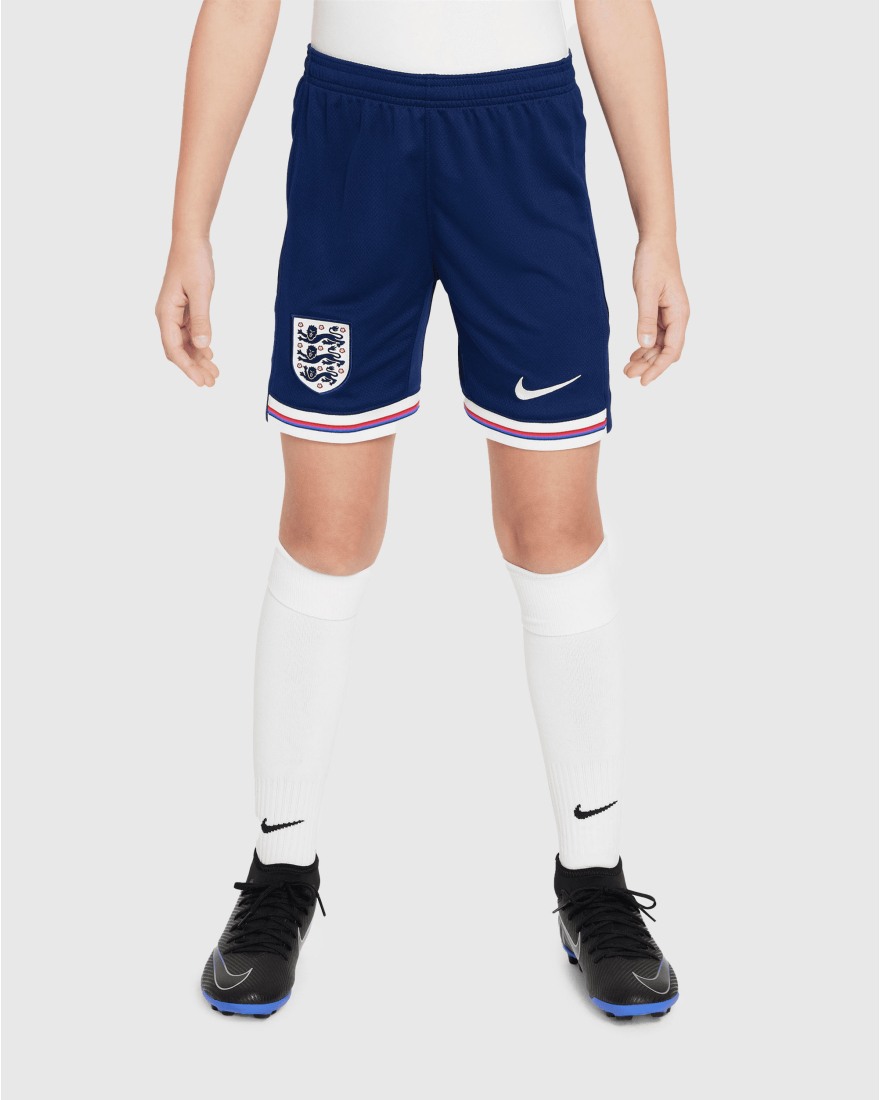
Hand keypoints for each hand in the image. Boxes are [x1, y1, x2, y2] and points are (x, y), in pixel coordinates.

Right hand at [155, 237, 218, 386]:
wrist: (191, 241)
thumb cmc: (193, 262)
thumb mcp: (200, 291)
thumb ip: (201, 318)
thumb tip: (201, 344)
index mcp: (166, 313)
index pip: (173, 348)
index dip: (187, 367)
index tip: (200, 381)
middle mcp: (167, 316)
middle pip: (177, 350)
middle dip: (193, 367)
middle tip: (211, 382)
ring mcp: (175, 313)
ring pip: (184, 343)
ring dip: (198, 359)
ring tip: (214, 373)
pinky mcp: (183, 309)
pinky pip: (189, 333)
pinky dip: (199, 345)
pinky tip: (210, 354)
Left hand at [624, 238, 689, 385]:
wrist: (656, 242)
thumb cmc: (653, 262)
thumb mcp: (646, 291)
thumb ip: (646, 319)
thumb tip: (646, 345)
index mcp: (679, 313)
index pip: (672, 350)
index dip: (658, 368)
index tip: (644, 381)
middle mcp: (678, 317)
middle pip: (667, 351)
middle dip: (649, 366)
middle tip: (628, 375)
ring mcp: (670, 315)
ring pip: (660, 345)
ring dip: (646, 358)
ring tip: (628, 368)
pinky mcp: (661, 311)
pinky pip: (656, 336)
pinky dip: (646, 347)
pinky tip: (634, 354)